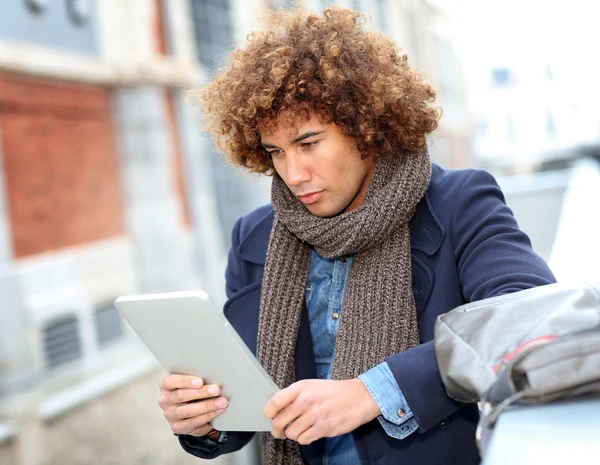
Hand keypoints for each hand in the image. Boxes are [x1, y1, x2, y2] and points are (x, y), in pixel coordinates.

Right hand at [158, 374, 227, 436]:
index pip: (170, 381)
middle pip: (181, 396)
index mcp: (166, 386)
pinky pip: (193, 423)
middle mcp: (165, 401)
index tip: (200, 381)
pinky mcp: (177, 427)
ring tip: (222, 402)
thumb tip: (214, 375)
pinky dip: (207, 418)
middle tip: (217, 390)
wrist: (188, 408)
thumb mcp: (190, 382)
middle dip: (201, 393)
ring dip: (207, 406)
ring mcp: (170, 415)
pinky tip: (217, 413)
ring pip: (188, 411)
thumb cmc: (191, 390)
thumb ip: (196, 379)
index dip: (185, 381)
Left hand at [264, 378, 380, 444]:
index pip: (275, 401)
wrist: (360, 397)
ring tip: (301, 429)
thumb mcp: (312, 386)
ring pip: (290, 433)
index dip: (269, 412)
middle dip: (277, 429)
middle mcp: (306, 400)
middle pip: (279, 421)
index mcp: (301, 387)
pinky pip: (303, 440)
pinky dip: (305, 438)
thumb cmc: (335, 392)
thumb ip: (295, 396)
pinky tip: (311, 432)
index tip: (270, 416)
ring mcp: (315, 415)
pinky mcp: (324, 427)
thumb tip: (277, 409)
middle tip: (281, 430)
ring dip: (293, 434)